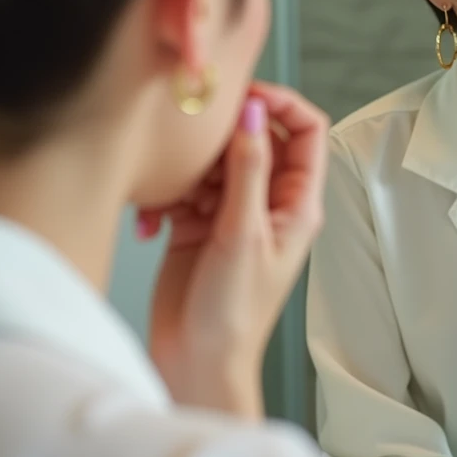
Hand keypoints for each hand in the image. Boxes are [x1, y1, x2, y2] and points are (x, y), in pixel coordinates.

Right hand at [137, 82, 328, 419]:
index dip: (282, 103)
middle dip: (220, 135)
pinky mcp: (197, 222)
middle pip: (253, 138)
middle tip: (191, 141)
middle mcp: (267, 201)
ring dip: (186, 171)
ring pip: (213, 160)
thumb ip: (247, 169)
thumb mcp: (243, 233)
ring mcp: (231, 210)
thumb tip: (254, 112)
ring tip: (168, 195)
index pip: (307, 131)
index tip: (244, 94)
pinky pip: (183, 188)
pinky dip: (164, 197)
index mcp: (296, 202)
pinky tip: (150, 221)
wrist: (197, 361)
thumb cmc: (234, 313)